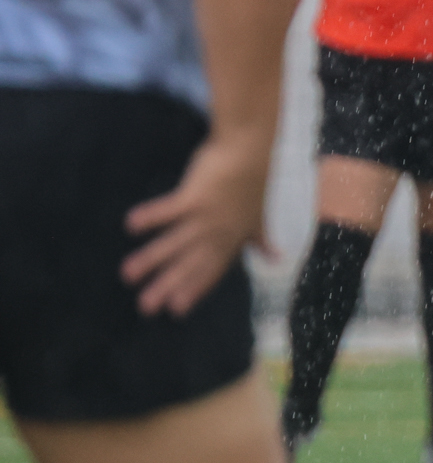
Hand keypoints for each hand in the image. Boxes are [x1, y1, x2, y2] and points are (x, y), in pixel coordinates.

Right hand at [122, 133, 271, 316]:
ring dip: (151, 259)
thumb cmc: (251, 182)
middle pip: (190, 263)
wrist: (251, 150)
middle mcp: (219, 233)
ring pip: (175, 242)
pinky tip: (130, 225)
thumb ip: (260, 239)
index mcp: (232, 239)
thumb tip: (276, 258)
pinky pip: (170, 209)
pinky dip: (152, 216)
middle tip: (146, 307)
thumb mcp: (259, 216)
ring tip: (126, 274)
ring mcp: (208, 216)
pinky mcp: (196, 196)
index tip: (176, 311)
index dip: (194, 290)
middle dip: (168, 285)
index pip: (211, 271)